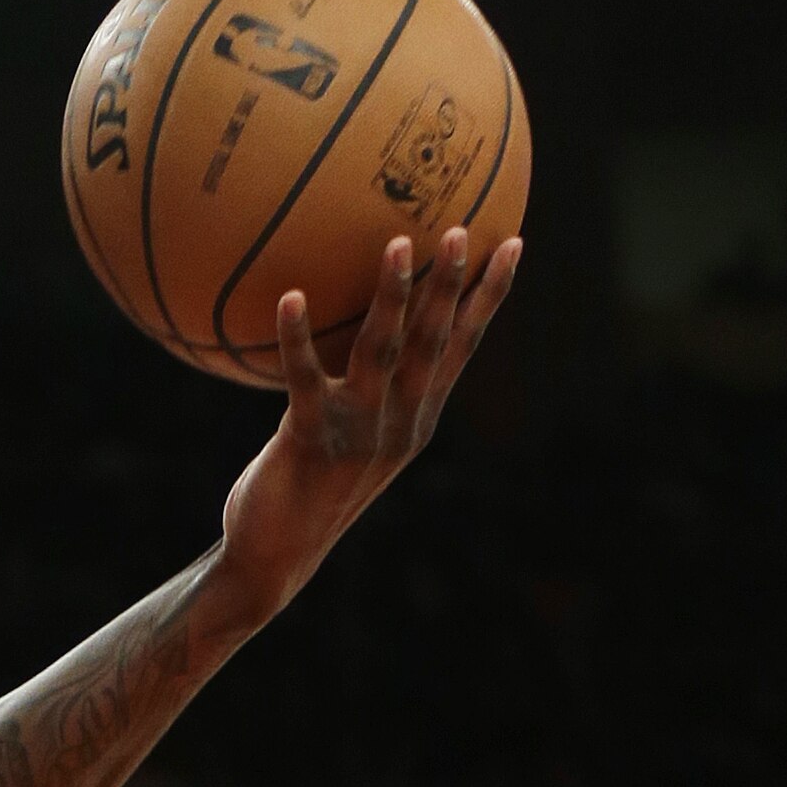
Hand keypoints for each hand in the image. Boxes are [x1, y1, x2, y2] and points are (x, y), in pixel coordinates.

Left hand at [217, 226, 521, 606]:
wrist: (274, 558)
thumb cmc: (303, 489)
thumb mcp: (347, 436)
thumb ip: (360, 388)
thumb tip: (344, 323)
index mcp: (416, 418)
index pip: (462, 347)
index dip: (488, 297)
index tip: (512, 243)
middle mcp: (400, 423)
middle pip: (434, 343)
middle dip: (452, 285)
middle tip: (462, 228)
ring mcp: (359, 433)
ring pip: (383, 353)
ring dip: (394, 297)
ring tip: (397, 244)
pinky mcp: (311, 441)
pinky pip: (305, 380)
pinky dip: (298, 338)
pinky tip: (290, 296)